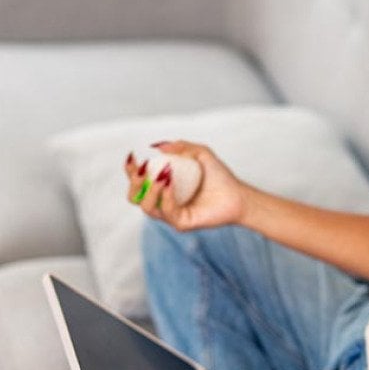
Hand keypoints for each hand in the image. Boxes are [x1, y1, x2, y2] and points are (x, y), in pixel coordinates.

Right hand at [124, 141, 250, 230]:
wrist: (237, 195)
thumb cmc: (219, 176)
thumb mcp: (200, 154)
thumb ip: (181, 147)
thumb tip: (158, 146)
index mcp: (163, 187)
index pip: (139, 181)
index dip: (131, 171)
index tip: (133, 158)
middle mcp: (163, 202)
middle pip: (135, 197)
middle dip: (134, 183)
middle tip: (142, 169)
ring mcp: (171, 214)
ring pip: (147, 207)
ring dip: (150, 189)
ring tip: (162, 175)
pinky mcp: (181, 223)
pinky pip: (166, 212)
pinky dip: (166, 197)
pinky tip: (170, 184)